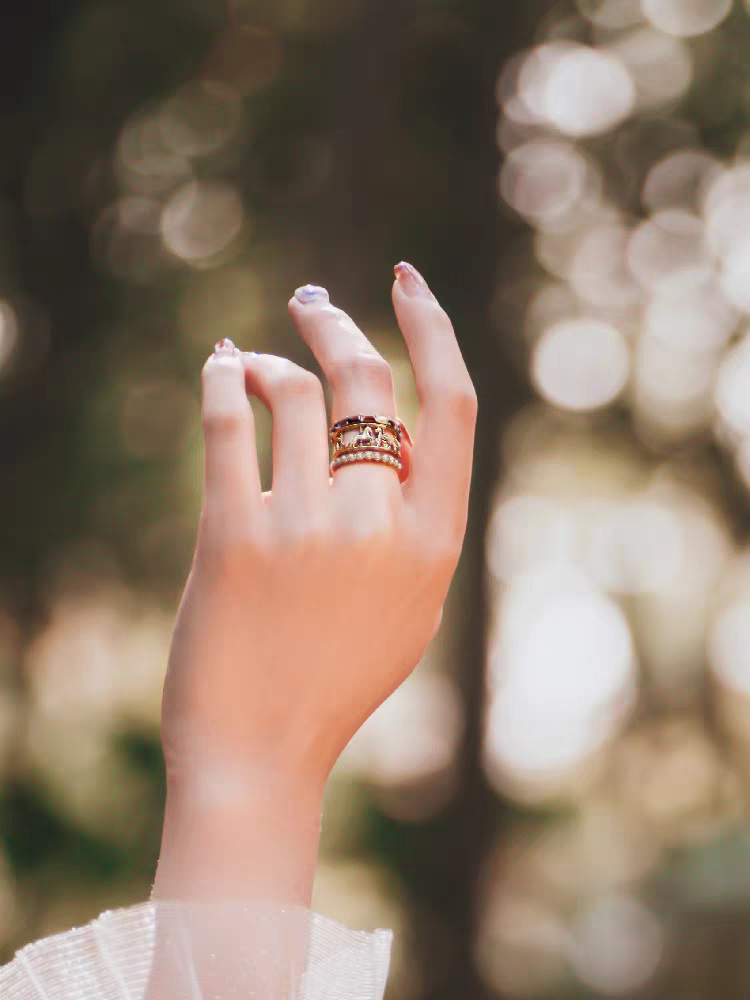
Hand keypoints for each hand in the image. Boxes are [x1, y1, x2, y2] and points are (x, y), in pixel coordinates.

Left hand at [152, 262, 476, 903]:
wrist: (260, 753)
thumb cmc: (335, 680)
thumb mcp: (410, 607)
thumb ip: (415, 523)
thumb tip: (390, 436)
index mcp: (434, 542)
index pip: (452, 405)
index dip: (431, 331)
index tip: (406, 282)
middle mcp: (379, 526)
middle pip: (366, 380)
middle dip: (335, 323)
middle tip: (309, 301)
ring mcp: (305, 530)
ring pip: (296, 391)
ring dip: (272, 359)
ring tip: (253, 364)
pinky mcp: (231, 538)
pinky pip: (228, 424)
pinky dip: (223, 379)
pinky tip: (221, 367)